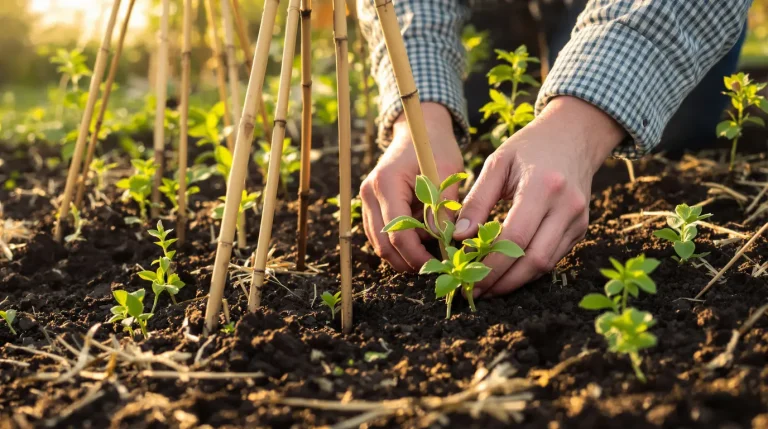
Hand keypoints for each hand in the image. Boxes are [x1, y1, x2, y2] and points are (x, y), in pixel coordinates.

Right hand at [360, 103, 463, 270]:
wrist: (419, 129)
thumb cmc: (435, 147)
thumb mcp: (447, 172)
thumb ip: (443, 207)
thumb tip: (445, 239)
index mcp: (386, 183)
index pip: (397, 232)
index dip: (417, 254)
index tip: (439, 263)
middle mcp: (369, 193)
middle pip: (383, 244)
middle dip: (408, 260)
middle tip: (435, 267)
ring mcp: (366, 200)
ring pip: (379, 244)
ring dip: (403, 254)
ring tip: (431, 253)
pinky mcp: (371, 205)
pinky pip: (381, 235)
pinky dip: (399, 244)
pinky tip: (421, 242)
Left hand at [454, 96, 624, 296]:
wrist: (574, 135)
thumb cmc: (529, 146)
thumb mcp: (497, 163)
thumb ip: (477, 200)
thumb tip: (459, 238)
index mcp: (544, 186)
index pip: (515, 237)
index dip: (490, 262)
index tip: (467, 274)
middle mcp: (567, 206)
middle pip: (534, 259)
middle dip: (502, 281)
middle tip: (475, 290)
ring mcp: (578, 220)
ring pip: (546, 265)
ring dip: (515, 281)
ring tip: (487, 286)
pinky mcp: (581, 228)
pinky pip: (554, 258)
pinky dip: (529, 270)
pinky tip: (507, 272)